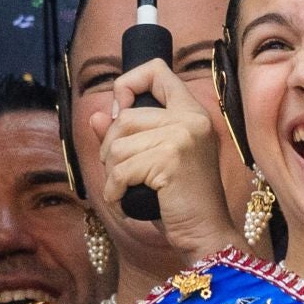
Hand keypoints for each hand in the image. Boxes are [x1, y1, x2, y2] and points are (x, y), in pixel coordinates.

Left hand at [90, 58, 237, 263]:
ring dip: (112, 172)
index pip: (157, 70)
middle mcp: (192, 118)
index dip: (129, 85)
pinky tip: (123, 200)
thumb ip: (128, 135)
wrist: (206, 233)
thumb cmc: (180, 200)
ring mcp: (183, 137)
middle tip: (120, 171)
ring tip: (126, 187)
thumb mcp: (154, 161)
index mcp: (192, 112)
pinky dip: (114, 190)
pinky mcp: (171, 159)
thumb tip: (97, 116)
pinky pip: (121, 169)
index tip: (121, 114)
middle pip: (126, 116)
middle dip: (111, 146)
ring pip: (118, 144)